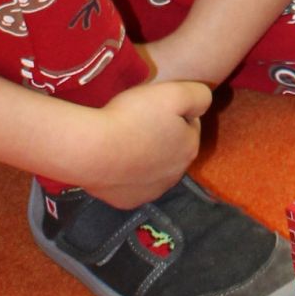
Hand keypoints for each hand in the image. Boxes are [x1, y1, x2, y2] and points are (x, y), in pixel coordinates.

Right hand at [69, 78, 209, 205]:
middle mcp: (175, 176)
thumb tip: (203, 104)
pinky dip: (126, 172)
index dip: (173, 112)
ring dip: (144, 155)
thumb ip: (199, 95)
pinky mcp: (127, 202)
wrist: (91, 150)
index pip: (189, 125)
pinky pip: (131, 183)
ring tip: (124, 139)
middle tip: (137, 121)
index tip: (154, 106)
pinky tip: (114, 159)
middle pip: (172, 148)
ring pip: (153, 168)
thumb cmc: (133, 117)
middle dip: (161, 135)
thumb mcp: (174, 93)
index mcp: (189, 149)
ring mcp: (150, 193)